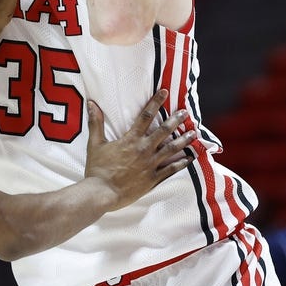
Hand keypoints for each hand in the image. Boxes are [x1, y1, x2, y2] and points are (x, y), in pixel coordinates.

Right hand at [84, 89, 195, 209]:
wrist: (102, 193)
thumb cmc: (98, 169)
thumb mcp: (95, 144)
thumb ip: (96, 123)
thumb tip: (91, 103)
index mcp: (131, 139)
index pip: (146, 116)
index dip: (156, 102)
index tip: (164, 93)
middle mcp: (144, 149)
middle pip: (164, 131)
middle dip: (176, 120)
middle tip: (185, 112)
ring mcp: (150, 165)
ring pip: (172, 149)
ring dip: (184, 140)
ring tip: (194, 133)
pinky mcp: (153, 179)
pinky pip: (171, 169)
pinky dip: (182, 163)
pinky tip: (190, 158)